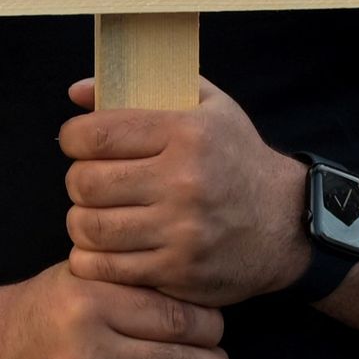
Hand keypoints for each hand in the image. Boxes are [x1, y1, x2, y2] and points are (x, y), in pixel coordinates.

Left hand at [61, 79, 314, 303]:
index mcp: (187, 132)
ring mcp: (181, 230)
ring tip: (96, 214)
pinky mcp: (178, 271)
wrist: (286, 223)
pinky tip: (104, 247)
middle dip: (77, 181)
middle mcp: (184, 181)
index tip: (78, 143)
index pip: (96, 134)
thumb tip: (78, 92)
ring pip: (90, 228)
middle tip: (89, 182)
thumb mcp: (208, 106)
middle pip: (85, 183)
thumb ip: (147, 87)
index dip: (72, 138)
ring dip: (82, 221)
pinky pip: (107, 267)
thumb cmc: (237, 157)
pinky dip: (92, 258)